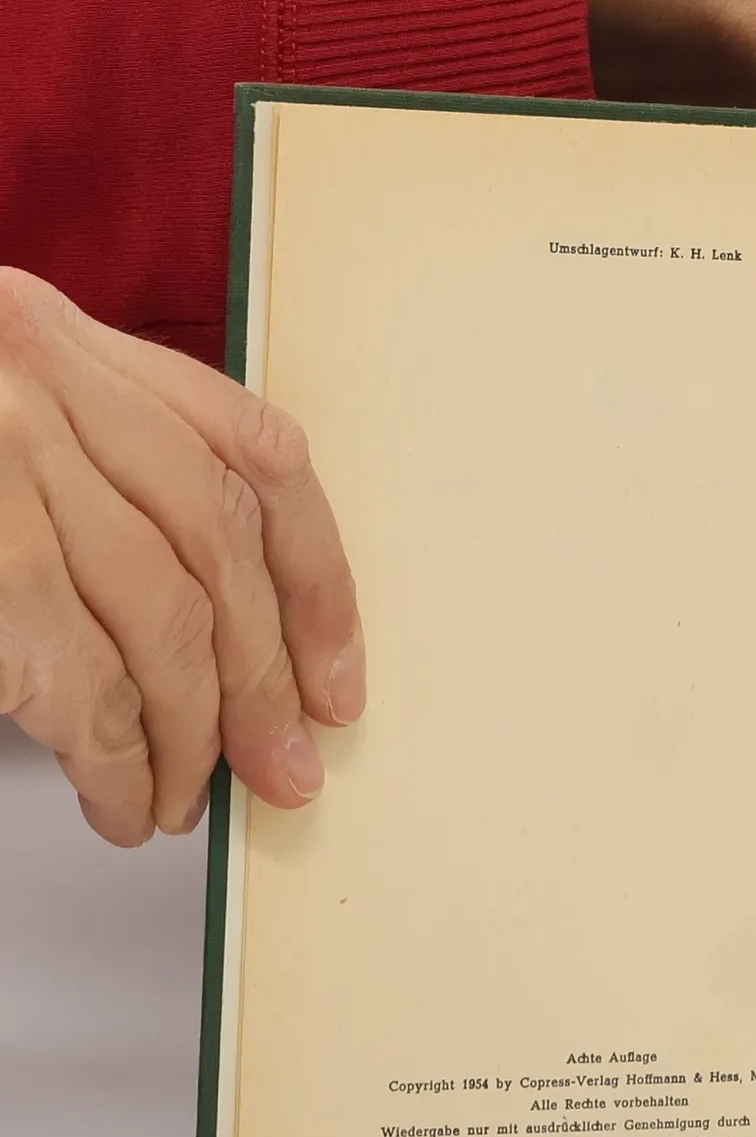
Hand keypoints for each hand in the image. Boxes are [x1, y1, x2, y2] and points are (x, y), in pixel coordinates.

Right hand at [0, 270, 361, 845]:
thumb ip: (81, 479)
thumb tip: (207, 641)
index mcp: (57, 337)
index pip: (257, 453)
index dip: (318, 577)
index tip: (338, 674)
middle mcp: (35, 378)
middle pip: (218, 551)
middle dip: (268, 681)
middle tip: (287, 771)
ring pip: (160, 617)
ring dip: (192, 733)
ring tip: (186, 799)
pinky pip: (72, 671)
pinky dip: (114, 754)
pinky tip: (121, 799)